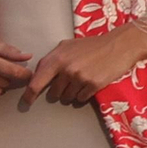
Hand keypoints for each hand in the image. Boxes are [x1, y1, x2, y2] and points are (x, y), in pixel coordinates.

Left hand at [19, 22, 146, 111]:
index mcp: (56, 58)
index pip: (36, 82)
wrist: (119, 45)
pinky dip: (84, 94)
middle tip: (71, 80)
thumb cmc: (92, 45)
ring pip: (67, 98)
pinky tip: (91, 82)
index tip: (26, 102)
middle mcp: (65, 69)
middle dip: (59, 91)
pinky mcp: (93, 85)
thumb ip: (52, 60)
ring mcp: (79, 78)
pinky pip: (81, 99)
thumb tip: (37, 75)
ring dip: (72, 93)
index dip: (29, 95)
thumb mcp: (67, 46)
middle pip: (53, 94)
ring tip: (83, 79)